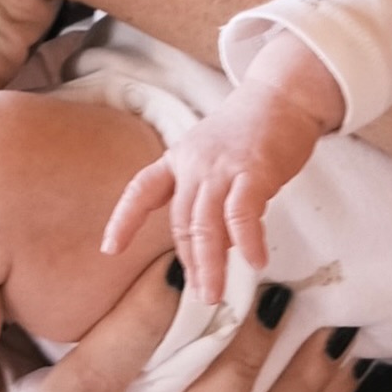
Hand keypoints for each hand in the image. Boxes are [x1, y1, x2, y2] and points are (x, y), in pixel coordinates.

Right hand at [0, 255, 363, 391]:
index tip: (185, 267)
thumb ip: (34, 291)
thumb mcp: (22, 313)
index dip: (143, 322)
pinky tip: (343, 365)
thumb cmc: (42, 332)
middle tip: (272, 299)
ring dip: (296, 390)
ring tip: (331, 330)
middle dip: (243, 364)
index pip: (99, 377)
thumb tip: (100, 253)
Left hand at [102, 82, 323, 302]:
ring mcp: (222, 167)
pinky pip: (242, 214)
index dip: (124, 220)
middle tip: (199, 295)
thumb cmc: (252, 132)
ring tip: (214, 293)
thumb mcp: (217, 162)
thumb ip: (212, 201)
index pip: (141, 190)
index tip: (110, 248)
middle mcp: (194, 163)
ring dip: (211, 264)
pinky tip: (254, 261)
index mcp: (179, 158)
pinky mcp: (253, 170)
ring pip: (207, 225)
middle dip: (189, 263)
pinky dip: (247, 241)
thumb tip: (219, 248)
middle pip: (182, 222)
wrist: (282, 97)